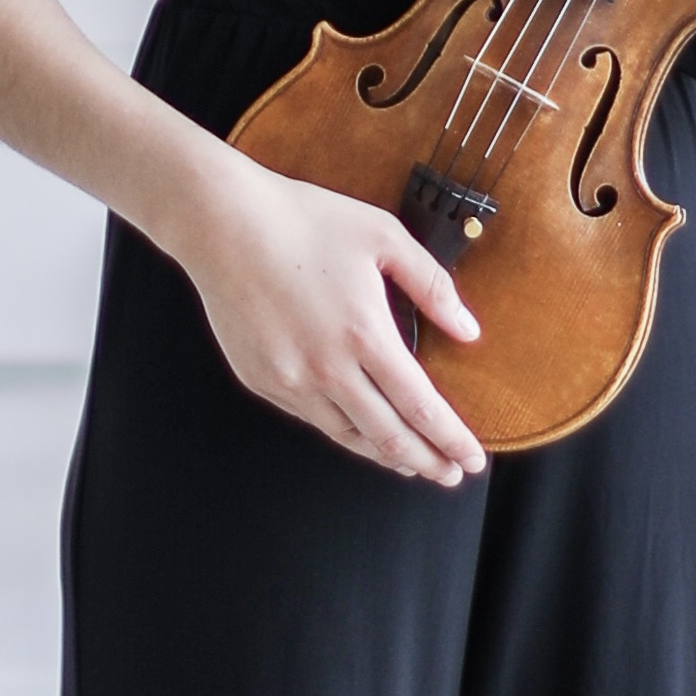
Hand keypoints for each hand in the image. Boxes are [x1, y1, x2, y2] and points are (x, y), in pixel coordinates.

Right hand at [170, 153, 488, 483]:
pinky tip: (360, 431)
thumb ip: (433, 286)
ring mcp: (290, 380)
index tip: (473, 459)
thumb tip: (468, 329)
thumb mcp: (383, 237)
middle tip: (450, 475)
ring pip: (347, 436)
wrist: (222, 223)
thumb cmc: (303, 220)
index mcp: (365, 335)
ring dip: (385, 455)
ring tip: (411, 462)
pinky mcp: (262, 380)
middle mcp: (327, 368)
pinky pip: (312, 418)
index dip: (452, 440)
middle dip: (427, 462)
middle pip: (388, 437)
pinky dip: (344, 432)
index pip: (422, 408)